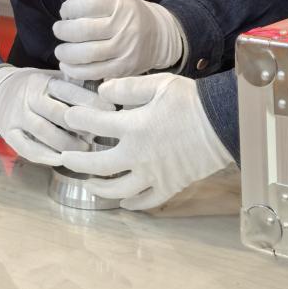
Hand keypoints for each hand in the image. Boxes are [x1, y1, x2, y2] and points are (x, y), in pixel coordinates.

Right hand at [0, 66, 97, 165]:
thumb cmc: (33, 85)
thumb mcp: (50, 76)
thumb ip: (72, 83)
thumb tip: (105, 89)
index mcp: (41, 81)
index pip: (68, 91)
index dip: (90, 102)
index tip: (111, 111)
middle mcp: (27, 97)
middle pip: (57, 113)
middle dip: (81, 126)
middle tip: (98, 135)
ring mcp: (15, 115)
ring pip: (43, 132)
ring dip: (66, 144)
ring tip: (84, 151)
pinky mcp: (7, 133)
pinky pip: (26, 148)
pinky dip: (45, 156)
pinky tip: (61, 160)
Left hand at [52, 73, 233, 210]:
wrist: (222, 123)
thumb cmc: (190, 100)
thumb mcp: (158, 84)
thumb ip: (127, 87)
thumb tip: (103, 91)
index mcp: (134, 127)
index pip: (96, 124)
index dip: (78, 119)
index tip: (68, 116)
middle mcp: (138, 155)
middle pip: (99, 166)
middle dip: (78, 163)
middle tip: (64, 159)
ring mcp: (154, 174)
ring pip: (119, 190)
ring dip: (100, 188)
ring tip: (89, 184)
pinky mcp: (170, 186)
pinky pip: (147, 201)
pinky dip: (133, 204)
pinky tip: (124, 202)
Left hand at [53, 0, 184, 80]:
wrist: (160, 38)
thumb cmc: (132, 15)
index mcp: (123, 6)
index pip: (89, 4)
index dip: (70, 8)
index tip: (64, 11)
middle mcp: (125, 28)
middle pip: (84, 31)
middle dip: (63, 31)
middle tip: (58, 30)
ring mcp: (125, 51)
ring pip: (86, 54)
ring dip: (65, 53)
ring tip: (60, 50)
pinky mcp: (122, 70)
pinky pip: (93, 72)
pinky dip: (75, 70)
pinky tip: (67, 65)